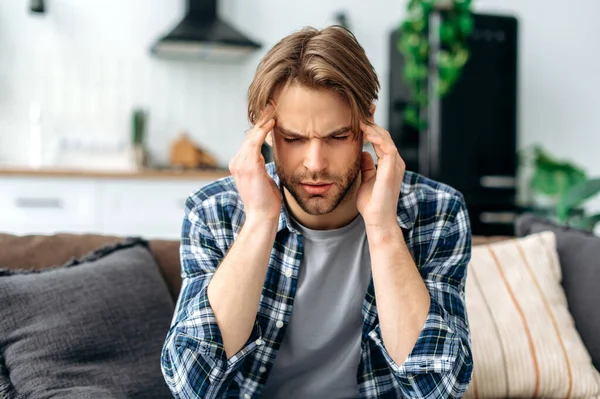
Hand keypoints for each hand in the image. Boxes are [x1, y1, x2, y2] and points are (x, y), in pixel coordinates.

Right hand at [229, 104, 280, 221]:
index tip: (270, 115)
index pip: (250, 141)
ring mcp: (240, 164)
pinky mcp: (249, 166)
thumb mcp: (263, 179)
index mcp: (239, 165)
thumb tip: (268, 158)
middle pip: (250, 136)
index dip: (259, 128)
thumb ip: (262, 167)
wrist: (262, 216)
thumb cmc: (266, 201)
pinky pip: (255, 142)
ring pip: (252, 136)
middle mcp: (236, 162)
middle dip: (261, 120)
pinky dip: (263, 131)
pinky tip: (272, 122)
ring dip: (263, 122)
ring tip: (272, 109)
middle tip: (271, 105)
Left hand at [357, 121, 405, 230]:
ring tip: (359, 118)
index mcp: (390, 164)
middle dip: (371, 122)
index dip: (370, 128)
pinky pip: (387, 147)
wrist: (377, 221)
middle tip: (358, 110)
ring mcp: (395, 165)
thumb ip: (367, 166)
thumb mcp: (366, 180)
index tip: (357, 118)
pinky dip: (376, 137)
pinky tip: (364, 131)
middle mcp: (395, 162)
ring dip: (372, 127)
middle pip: (384, 135)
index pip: (381, 140)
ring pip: (386, 138)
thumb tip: (363, 153)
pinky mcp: (392, 169)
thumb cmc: (371, 205)